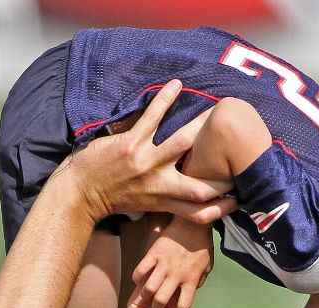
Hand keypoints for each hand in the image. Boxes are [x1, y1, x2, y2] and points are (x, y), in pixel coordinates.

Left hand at [67, 80, 238, 224]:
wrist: (78, 193)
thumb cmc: (111, 198)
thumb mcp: (145, 206)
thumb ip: (169, 201)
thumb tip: (195, 197)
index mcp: (163, 202)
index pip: (199, 213)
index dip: (222, 208)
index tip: (240, 197)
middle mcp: (159, 185)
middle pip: (200, 182)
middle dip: (222, 167)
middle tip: (237, 143)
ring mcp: (146, 162)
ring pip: (182, 141)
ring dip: (201, 124)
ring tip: (217, 109)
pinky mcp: (130, 144)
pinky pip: (152, 117)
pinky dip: (166, 98)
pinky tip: (176, 84)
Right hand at [127, 215, 215, 307]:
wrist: (192, 221)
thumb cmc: (201, 245)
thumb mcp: (207, 266)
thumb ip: (198, 281)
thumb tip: (191, 292)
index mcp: (191, 278)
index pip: (184, 306)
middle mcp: (177, 273)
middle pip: (161, 301)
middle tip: (155, 307)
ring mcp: (164, 263)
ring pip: (148, 289)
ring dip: (145, 296)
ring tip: (146, 294)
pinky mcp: (153, 253)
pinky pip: (139, 271)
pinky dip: (137, 278)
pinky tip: (140, 278)